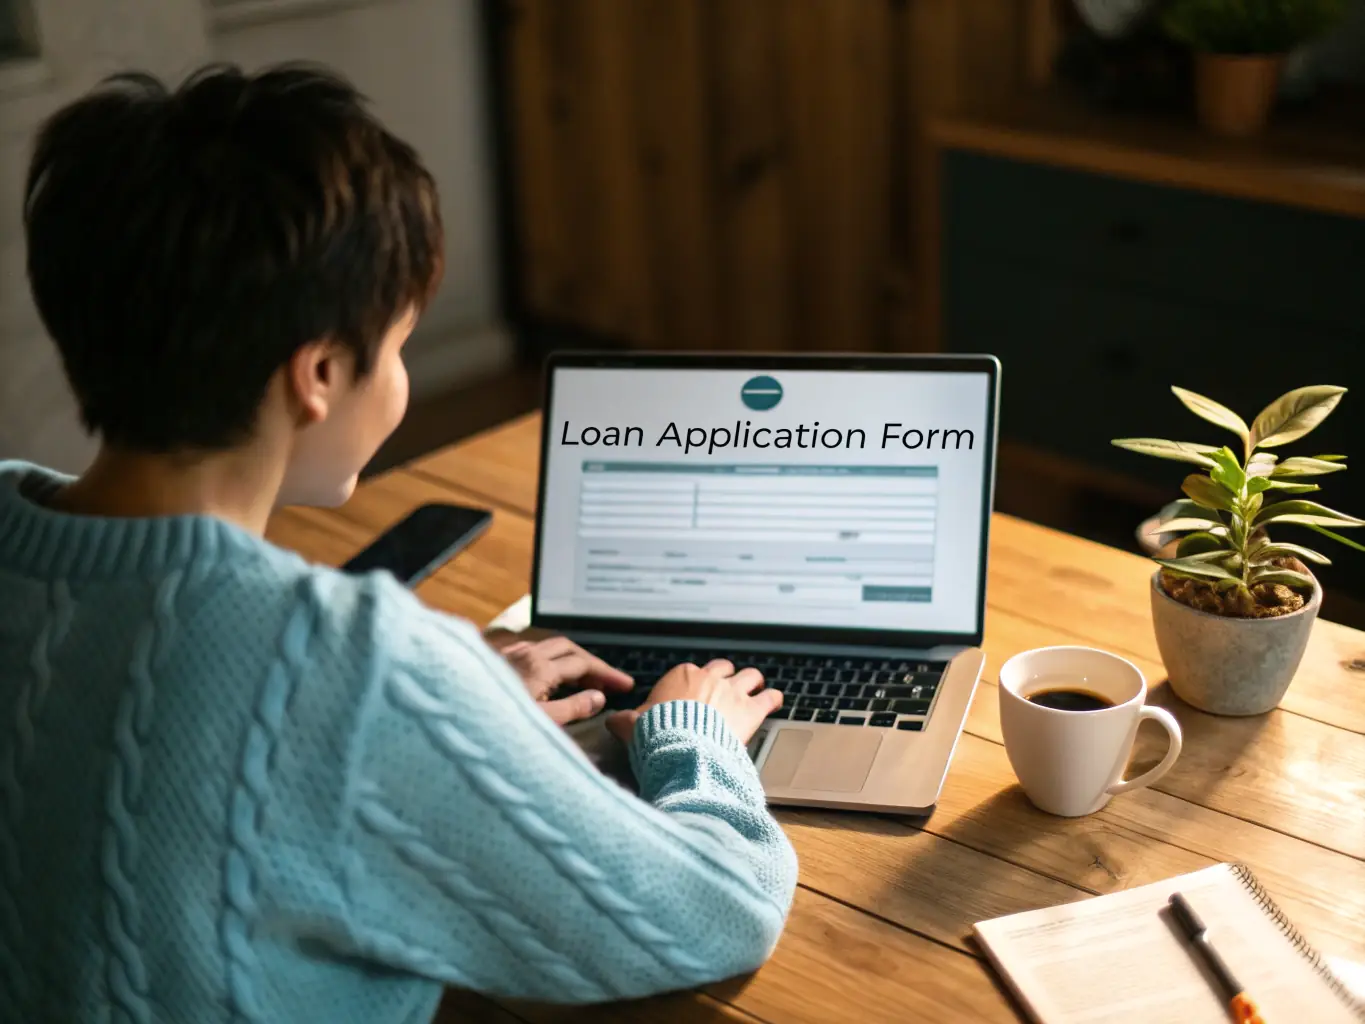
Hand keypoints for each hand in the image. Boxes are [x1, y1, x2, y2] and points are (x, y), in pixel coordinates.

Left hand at [496, 636, 633, 725]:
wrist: (449, 718)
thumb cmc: (494, 726)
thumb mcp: (542, 723)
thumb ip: (573, 709)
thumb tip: (598, 696)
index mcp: (541, 668)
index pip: (584, 664)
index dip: (607, 673)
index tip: (625, 684)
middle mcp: (525, 654)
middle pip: (568, 648)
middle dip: (591, 662)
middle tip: (608, 681)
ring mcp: (507, 655)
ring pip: (547, 646)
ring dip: (569, 658)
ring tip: (582, 677)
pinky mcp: (493, 661)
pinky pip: (527, 649)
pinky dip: (546, 657)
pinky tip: (543, 670)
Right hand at [606, 659, 780, 746]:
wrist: (681, 747)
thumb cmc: (656, 735)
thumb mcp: (631, 725)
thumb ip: (624, 720)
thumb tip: (612, 721)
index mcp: (681, 676)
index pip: (690, 673)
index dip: (694, 684)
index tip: (693, 694)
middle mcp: (709, 679)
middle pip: (723, 668)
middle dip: (726, 676)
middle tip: (727, 684)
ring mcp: (732, 692)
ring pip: (749, 676)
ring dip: (753, 681)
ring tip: (756, 685)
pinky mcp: (751, 710)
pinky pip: (769, 697)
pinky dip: (773, 697)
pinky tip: (775, 700)